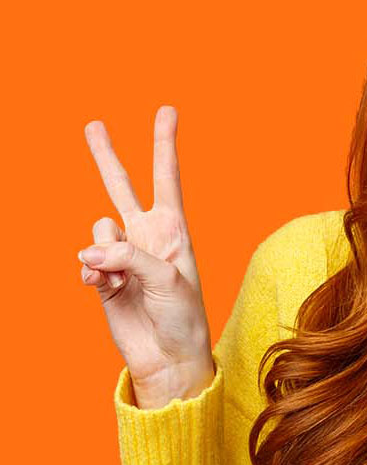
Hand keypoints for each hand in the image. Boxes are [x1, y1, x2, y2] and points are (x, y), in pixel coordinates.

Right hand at [81, 105, 213, 408]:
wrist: (167, 354)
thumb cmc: (182, 316)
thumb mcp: (166, 279)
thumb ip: (128, 257)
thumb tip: (89, 250)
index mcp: (172, 229)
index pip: (166, 178)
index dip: (164, 144)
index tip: (167, 110)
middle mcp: (146, 236)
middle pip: (121, 186)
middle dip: (106, 156)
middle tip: (93, 124)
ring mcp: (122, 255)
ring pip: (97, 229)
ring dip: (102, 251)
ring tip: (116, 277)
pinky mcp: (102, 278)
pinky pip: (85, 260)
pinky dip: (90, 272)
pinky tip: (102, 288)